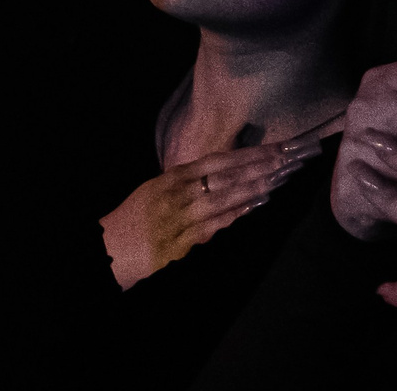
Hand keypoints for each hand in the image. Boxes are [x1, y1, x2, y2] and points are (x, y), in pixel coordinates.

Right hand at [100, 137, 324, 289]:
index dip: (246, 154)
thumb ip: (186, 185)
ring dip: (253, 187)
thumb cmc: (134, 220)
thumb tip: (222, 179)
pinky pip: (215, 225)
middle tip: (286, 158)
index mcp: (171, 178)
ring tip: (279, 178)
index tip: (272, 148)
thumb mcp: (157, 192)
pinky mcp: (181, 241)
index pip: (216, 161)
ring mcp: (180, 217)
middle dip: (257, 166)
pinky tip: (256, 205)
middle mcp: (177, 193)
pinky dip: (236, 214)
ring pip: (223, 197)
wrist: (110, 248)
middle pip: (224, 175)